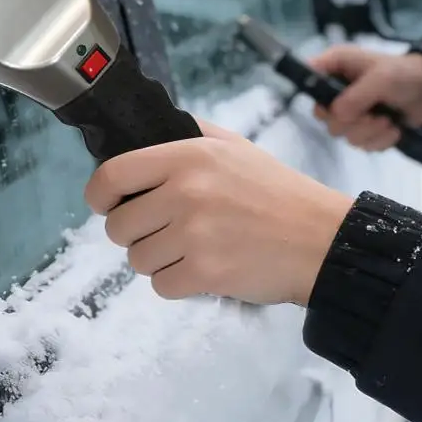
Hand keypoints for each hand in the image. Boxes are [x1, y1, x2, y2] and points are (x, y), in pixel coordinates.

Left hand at [86, 123, 353, 305]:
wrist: (320, 238)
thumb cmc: (279, 192)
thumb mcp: (236, 147)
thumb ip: (191, 135)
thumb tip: (146, 135)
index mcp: (189, 156)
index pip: (112, 174)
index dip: (100, 195)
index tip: (107, 203)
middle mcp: (186, 192)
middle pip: (118, 226)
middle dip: (135, 233)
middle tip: (166, 230)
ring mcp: (194, 234)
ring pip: (137, 260)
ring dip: (159, 260)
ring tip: (194, 248)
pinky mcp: (204, 273)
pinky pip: (161, 286)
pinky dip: (179, 283)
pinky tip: (206, 267)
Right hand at [308, 46, 421, 151]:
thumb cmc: (406, 74)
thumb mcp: (383, 78)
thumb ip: (358, 95)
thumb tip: (335, 115)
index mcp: (337, 66)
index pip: (307, 77)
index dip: (314, 93)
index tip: (333, 105)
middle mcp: (338, 89)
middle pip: (324, 116)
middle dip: (351, 121)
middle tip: (373, 116)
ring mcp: (351, 111)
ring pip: (343, 134)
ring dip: (369, 132)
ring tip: (389, 121)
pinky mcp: (365, 129)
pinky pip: (361, 144)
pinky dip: (379, 141)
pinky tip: (394, 129)